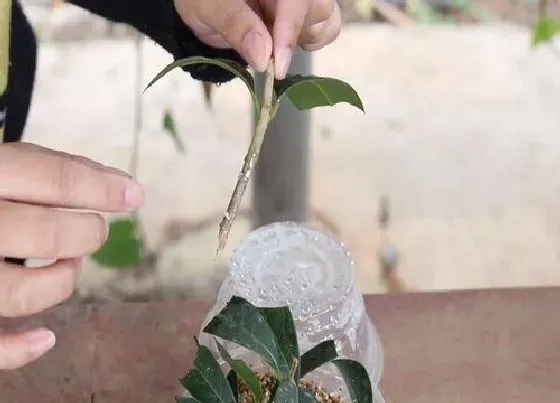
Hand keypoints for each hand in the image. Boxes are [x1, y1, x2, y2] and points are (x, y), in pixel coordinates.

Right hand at [0, 142, 143, 369]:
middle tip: (94, 230)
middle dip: (87, 233)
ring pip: (23, 291)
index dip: (102, 189)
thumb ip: (48, 169)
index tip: (133, 195)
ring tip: (70, 265)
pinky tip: (45, 339)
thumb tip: (122, 186)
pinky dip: (18, 349)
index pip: (54, 178)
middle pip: (48, 234)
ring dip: (61, 282)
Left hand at [174, 0, 340, 78]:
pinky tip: (284, 45)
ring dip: (305, 39)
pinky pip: (326, 26)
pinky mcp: (306, 11)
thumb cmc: (201, 0)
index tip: (277, 67)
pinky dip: (311, 41)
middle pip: (320, 6)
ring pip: (328, 18)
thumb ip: (235, 26)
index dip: (289, 31)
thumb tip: (264, 58)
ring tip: (274, 45)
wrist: (203, 4)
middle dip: (296, 35)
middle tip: (269, 54)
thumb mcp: (207, 8)